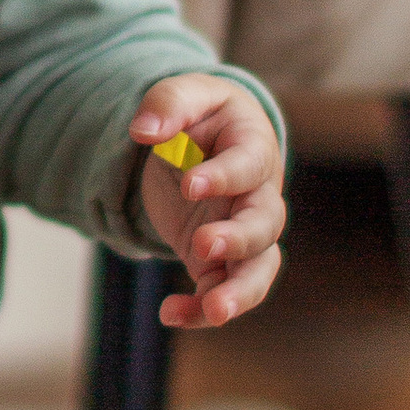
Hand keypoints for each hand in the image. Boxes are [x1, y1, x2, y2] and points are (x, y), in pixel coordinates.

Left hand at [128, 76, 286, 329]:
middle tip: (202, 245)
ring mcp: (245, 235)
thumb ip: (168, 104)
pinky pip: (220, 291)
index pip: (249, 165)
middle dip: (238, 239)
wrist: (204, 147)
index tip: (190, 185)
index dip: (224, 176)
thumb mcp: (186, 95)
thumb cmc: (202, 117)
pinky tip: (170, 314)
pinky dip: (199, 309)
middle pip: (265, 225)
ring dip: (238, 292)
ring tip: (212, 311)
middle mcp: (259, 197)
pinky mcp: (221, 263)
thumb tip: (144, 130)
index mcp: (253, 148)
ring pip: (258, 270)